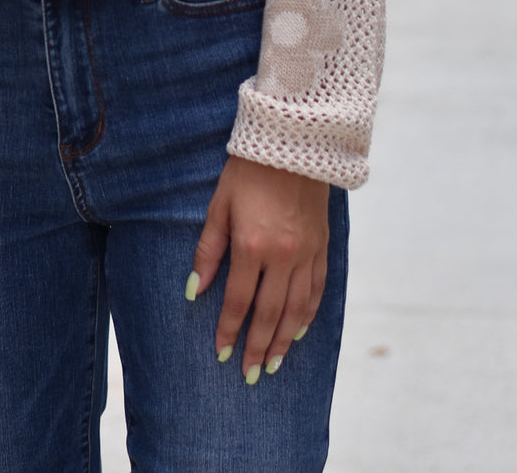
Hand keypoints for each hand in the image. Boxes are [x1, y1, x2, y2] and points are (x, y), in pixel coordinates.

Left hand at [188, 155, 328, 381]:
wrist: (294, 142)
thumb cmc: (248, 170)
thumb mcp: (219, 204)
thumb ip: (208, 249)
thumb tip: (194, 290)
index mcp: (252, 245)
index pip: (238, 301)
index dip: (228, 329)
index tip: (220, 353)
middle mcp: (283, 256)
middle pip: (270, 314)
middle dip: (258, 347)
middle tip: (249, 374)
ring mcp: (307, 253)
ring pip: (296, 309)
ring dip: (284, 340)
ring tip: (274, 363)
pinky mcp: (322, 246)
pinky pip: (317, 289)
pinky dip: (308, 314)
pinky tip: (300, 330)